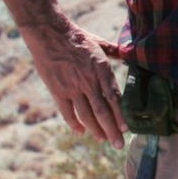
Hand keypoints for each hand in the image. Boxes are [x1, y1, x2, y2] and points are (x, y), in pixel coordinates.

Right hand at [23, 23, 128, 148]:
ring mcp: (72, 88)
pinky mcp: (58, 91)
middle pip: (102, 111)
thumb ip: (114, 52)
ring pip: (86, 115)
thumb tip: (126, 54)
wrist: (51, 35)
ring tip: (103, 140)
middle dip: (112, 129)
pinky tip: (81, 132)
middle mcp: (89, 81)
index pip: (114, 98)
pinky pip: (67, 112)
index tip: (127, 128)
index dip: (120, 115)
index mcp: (102, 70)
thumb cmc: (78, 38)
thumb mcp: (100, 43)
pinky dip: (74, 124)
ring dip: (96, 130)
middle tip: (119, 144)